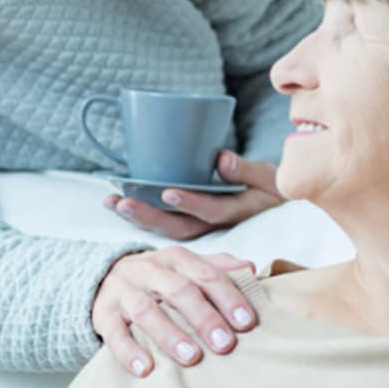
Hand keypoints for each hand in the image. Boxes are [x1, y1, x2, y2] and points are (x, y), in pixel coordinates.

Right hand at [91, 246, 256, 376]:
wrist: (105, 276)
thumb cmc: (159, 277)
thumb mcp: (186, 267)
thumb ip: (217, 267)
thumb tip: (251, 268)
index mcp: (176, 258)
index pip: (206, 274)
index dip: (228, 297)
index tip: (247, 322)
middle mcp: (149, 269)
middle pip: (179, 290)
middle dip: (204, 317)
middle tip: (225, 344)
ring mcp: (124, 290)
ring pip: (146, 310)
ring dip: (170, 334)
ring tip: (191, 357)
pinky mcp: (103, 312)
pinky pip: (114, 332)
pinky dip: (129, 351)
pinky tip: (145, 369)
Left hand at [103, 150, 283, 239]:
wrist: (276, 210)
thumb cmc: (271, 189)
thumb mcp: (269, 177)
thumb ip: (246, 169)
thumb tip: (221, 159)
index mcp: (236, 212)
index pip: (211, 211)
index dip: (190, 204)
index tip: (168, 193)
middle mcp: (215, 226)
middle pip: (178, 227)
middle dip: (148, 216)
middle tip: (120, 202)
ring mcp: (201, 227)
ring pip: (167, 228)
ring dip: (138, 217)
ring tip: (112, 203)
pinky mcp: (192, 223)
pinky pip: (165, 224)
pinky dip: (142, 216)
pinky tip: (119, 204)